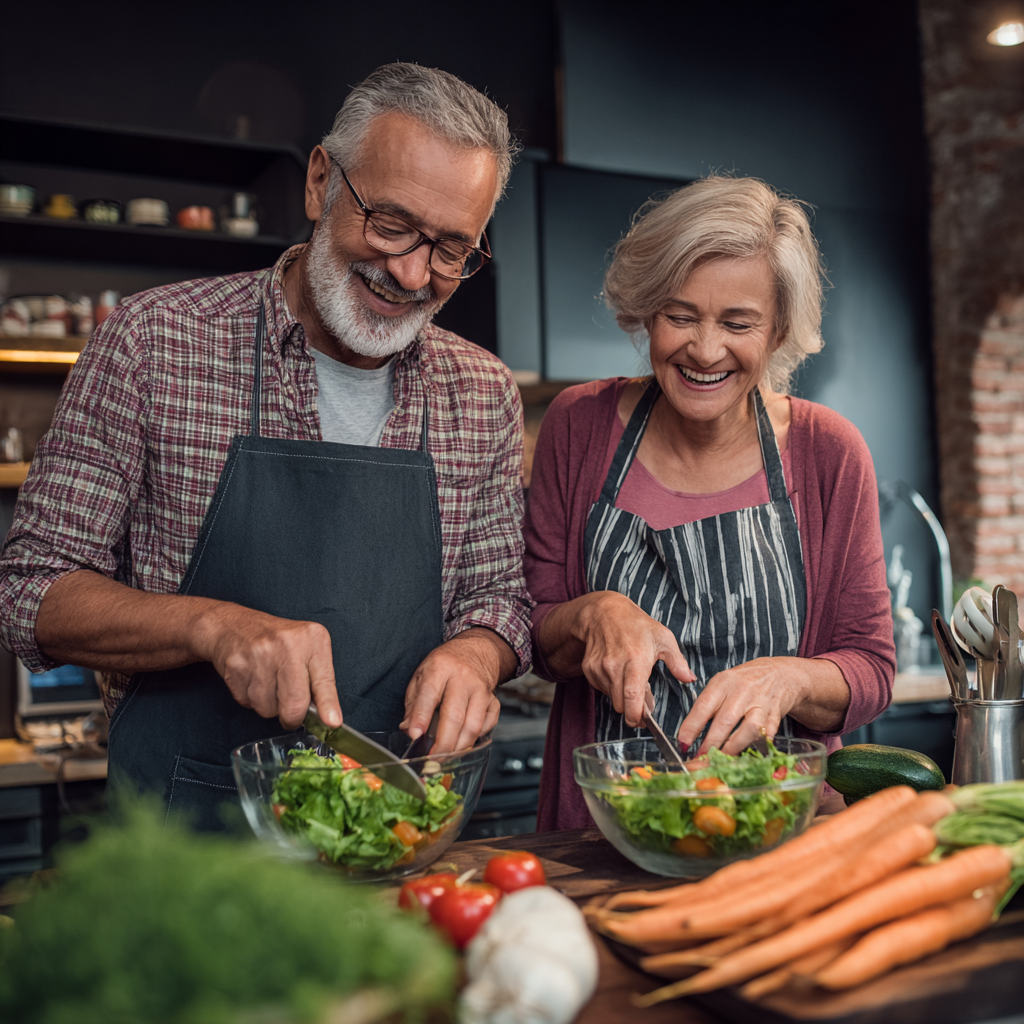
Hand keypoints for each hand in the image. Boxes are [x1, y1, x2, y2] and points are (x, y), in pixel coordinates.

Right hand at [194, 602, 341, 729]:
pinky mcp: (236, 667)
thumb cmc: (277, 641)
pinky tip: (252, 680)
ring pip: (268, 709)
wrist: (233, 627)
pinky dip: (251, 699)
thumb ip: (320, 682)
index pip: (324, 680)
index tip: (332, 722)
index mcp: (311, 637)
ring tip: (268, 683)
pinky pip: (248, 703)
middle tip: (291, 712)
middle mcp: (286, 644)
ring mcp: (259, 655)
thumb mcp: (308, 650)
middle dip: (293, 717)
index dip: (327, 705)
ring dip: (269, 706)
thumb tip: (330, 719)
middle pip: (294, 702)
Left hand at [401, 628, 512, 753]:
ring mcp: (482, 690)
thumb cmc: (445, 665)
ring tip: (447, 756)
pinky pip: (488, 725)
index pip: (429, 695)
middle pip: (455, 716)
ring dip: (459, 746)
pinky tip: (464, 740)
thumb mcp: (421, 675)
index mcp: (440, 668)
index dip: (421, 718)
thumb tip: (408, 730)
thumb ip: (413, 704)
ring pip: (473, 725)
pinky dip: (476, 738)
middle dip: (443, 743)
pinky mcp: (494, 700)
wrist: (476, 650)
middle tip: (433, 759)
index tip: (415, 736)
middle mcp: (463, 678)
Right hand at [575, 592, 694, 727]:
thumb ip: (677, 661)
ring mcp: (599, 668)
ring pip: (611, 698)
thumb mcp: (663, 638)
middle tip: (643, 700)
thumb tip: (690, 679)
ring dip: (622, 697)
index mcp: (635, 660)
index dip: (637, 715)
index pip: (632, 697)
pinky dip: (611, 688)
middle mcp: (614, 666)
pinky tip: (618, 674)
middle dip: (632, 709)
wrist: (604, 613)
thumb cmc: (636, 625)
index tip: (644, 722)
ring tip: (631, 681)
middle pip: (621, 705)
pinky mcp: (589, 669)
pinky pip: (601, 689)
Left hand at [677, 656, 836, 754]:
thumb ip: (709, 706)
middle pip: (726, 720)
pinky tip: (750, 753)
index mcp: (723, 682)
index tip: (683, 743)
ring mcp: (761, 703)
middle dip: (712, 743)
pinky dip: (759, 745)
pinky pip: (768, 733)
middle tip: (701, 758)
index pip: (703, 706)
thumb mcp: (723, 685)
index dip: (692, 726)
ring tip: (723, 759)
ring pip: (749, 728)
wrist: (779, 674)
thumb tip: (690, 734)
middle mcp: (742, 691)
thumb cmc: (744, 682)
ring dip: (734, 746)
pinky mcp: (776, 714)